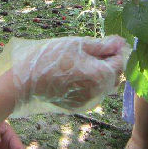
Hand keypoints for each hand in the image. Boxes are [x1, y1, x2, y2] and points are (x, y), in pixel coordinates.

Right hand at [7, 35, 129, 112]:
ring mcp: (88, 101)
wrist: (27, 81)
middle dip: (110, 63)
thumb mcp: (77, 44)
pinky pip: (92, 94)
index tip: (109, 42)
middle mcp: (98, 92)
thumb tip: (121, 42)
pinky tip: (75, 74)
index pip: (120, 63)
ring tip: (83, 62)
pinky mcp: (78, 106)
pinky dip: (90, 84)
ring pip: (103, 86)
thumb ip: (102, 45)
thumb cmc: (51, 58)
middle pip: (114, 76)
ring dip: (100, 74)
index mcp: (100, 75)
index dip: (117, 51)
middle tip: (95, 51)